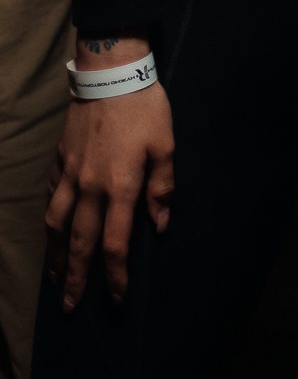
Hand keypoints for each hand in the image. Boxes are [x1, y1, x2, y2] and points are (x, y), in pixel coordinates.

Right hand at [46, 51, 173, 309]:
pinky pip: (52, 197)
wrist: (110, 72)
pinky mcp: (60, 160)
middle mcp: (90, 187)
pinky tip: (51, 229)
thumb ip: (162, 188)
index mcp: (121, 187)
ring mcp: (71, 174)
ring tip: (53, 277)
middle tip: (70, 306)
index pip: (115, 244)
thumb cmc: (145, 107)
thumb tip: (159, 225)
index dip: (115, 275)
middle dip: (76, 278)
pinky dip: (51, 219)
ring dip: (54, 255)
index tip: (116, 299)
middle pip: (79, 243)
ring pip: (56, 225)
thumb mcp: (165, 145)